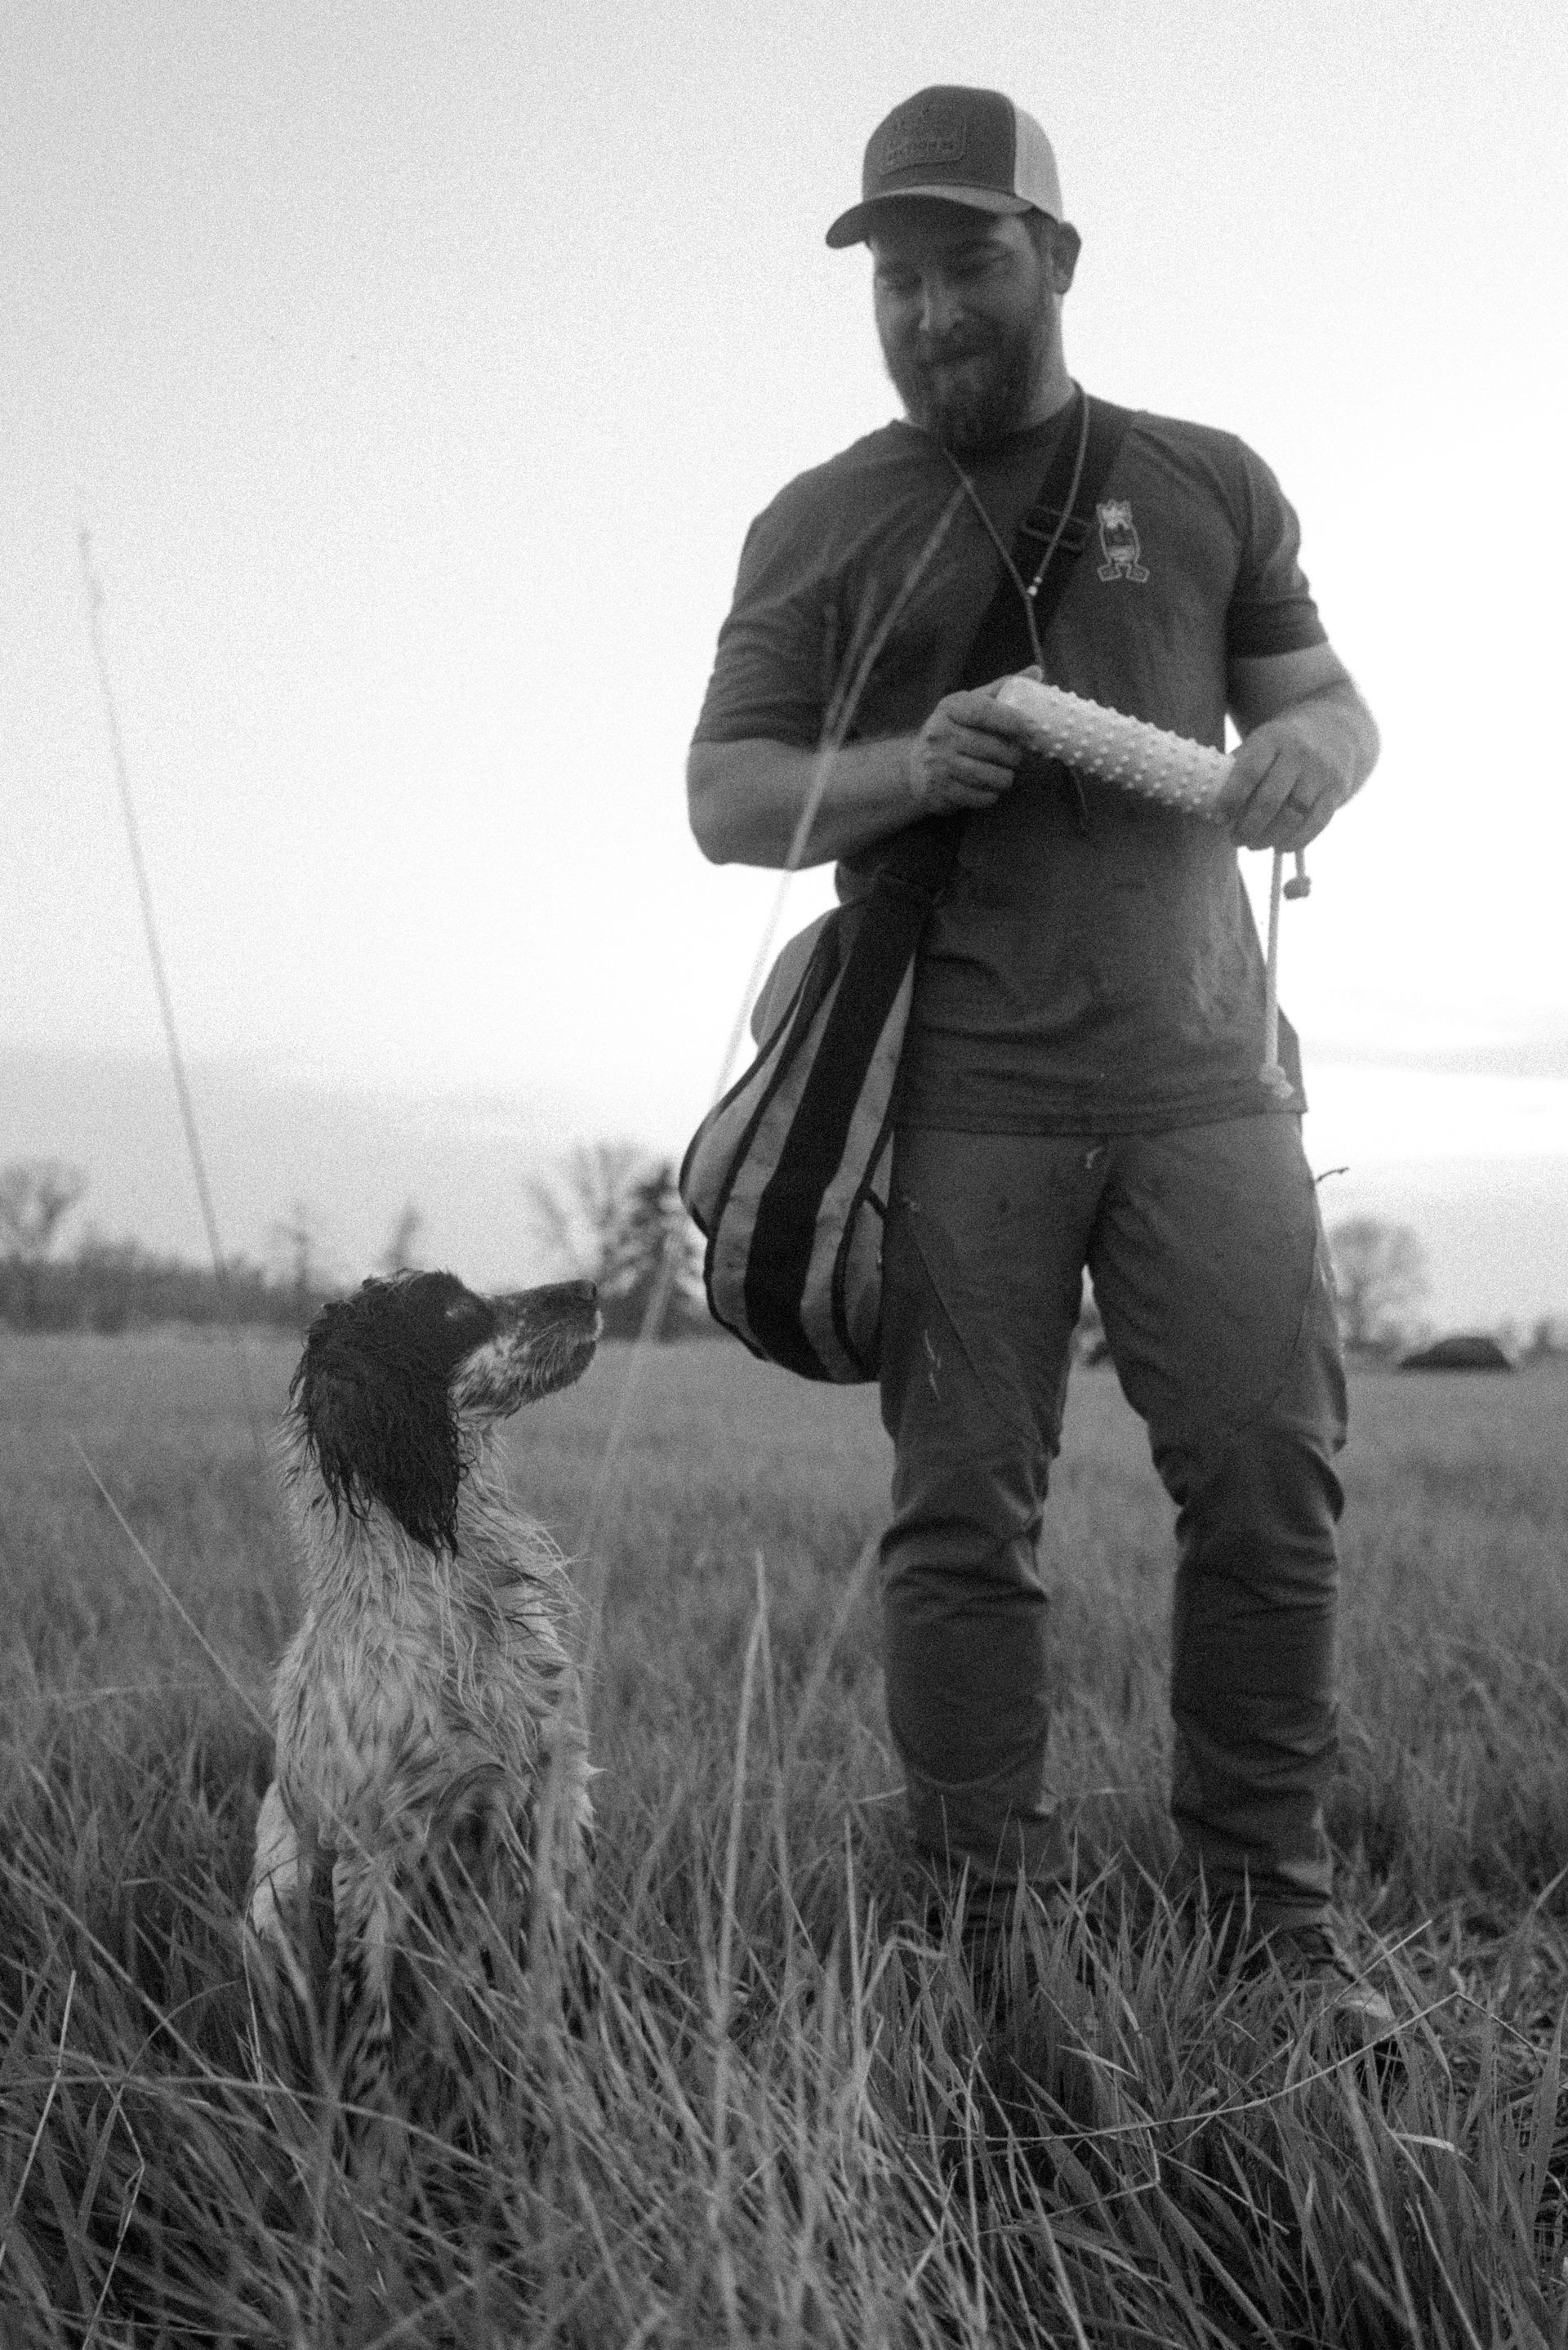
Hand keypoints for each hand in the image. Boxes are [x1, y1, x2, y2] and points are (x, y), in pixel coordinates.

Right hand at [907, 683, 1036, 812]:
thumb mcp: (969, 704)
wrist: (914, 767)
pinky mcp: (941, 792)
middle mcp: (940, 735)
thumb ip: (1002, 689)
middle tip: (1017, 756)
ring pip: (991, 776)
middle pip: (993, 748)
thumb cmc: (952, 731)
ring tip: (1005, 772)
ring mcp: (938, 765)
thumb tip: (1037, 672)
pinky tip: (989, 787)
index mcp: (949, 709)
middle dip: (1014, 755)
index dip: (1011, 720)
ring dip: (1006, 777)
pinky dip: (992, 794)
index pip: (984, 712)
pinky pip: (981, 797)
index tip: (1031, 729)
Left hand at [1217, 714, 1353, 852]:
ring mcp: (1321, 772)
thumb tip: (1211, 808)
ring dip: (1269, 837)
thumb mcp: (1260, 743)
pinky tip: (1280, 847)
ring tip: (1253, 845)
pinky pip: (1316, 823)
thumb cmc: (1283, 745)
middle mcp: (1300, 754)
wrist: (1335, 730)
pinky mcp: (1337, 790)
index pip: (1249, 771)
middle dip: (1248, 826)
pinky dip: (1296, 840)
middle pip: (1271, 799)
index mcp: (1272, 738)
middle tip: (1234, 839)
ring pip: (1293, 815)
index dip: (1232, 797)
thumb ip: (1238, 769)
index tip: (1219, 817)